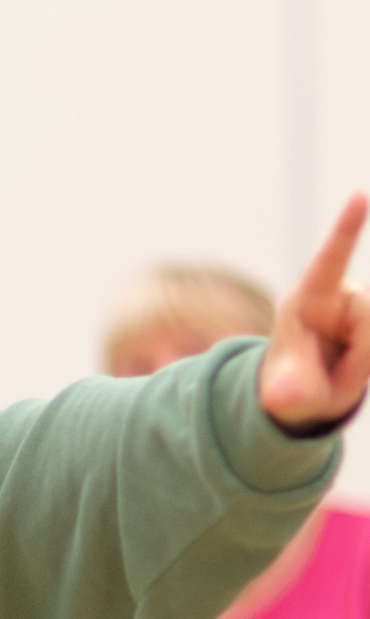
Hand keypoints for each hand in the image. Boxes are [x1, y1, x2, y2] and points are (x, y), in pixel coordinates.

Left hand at [259, 193, 369, 430]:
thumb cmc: (290, 386)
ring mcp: (364, 308)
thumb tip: (280, 400)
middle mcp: (340, 297)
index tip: (359, 196)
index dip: (346, 228)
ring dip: (366, 361)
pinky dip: (367, 359)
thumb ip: (287, 391)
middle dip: (360, 354)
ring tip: (345, 372)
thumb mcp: (286, 394)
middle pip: (369, 313)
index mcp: (307, 301)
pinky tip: (352, 365)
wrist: (307, 395)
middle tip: (335, 375)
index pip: (329, 260)